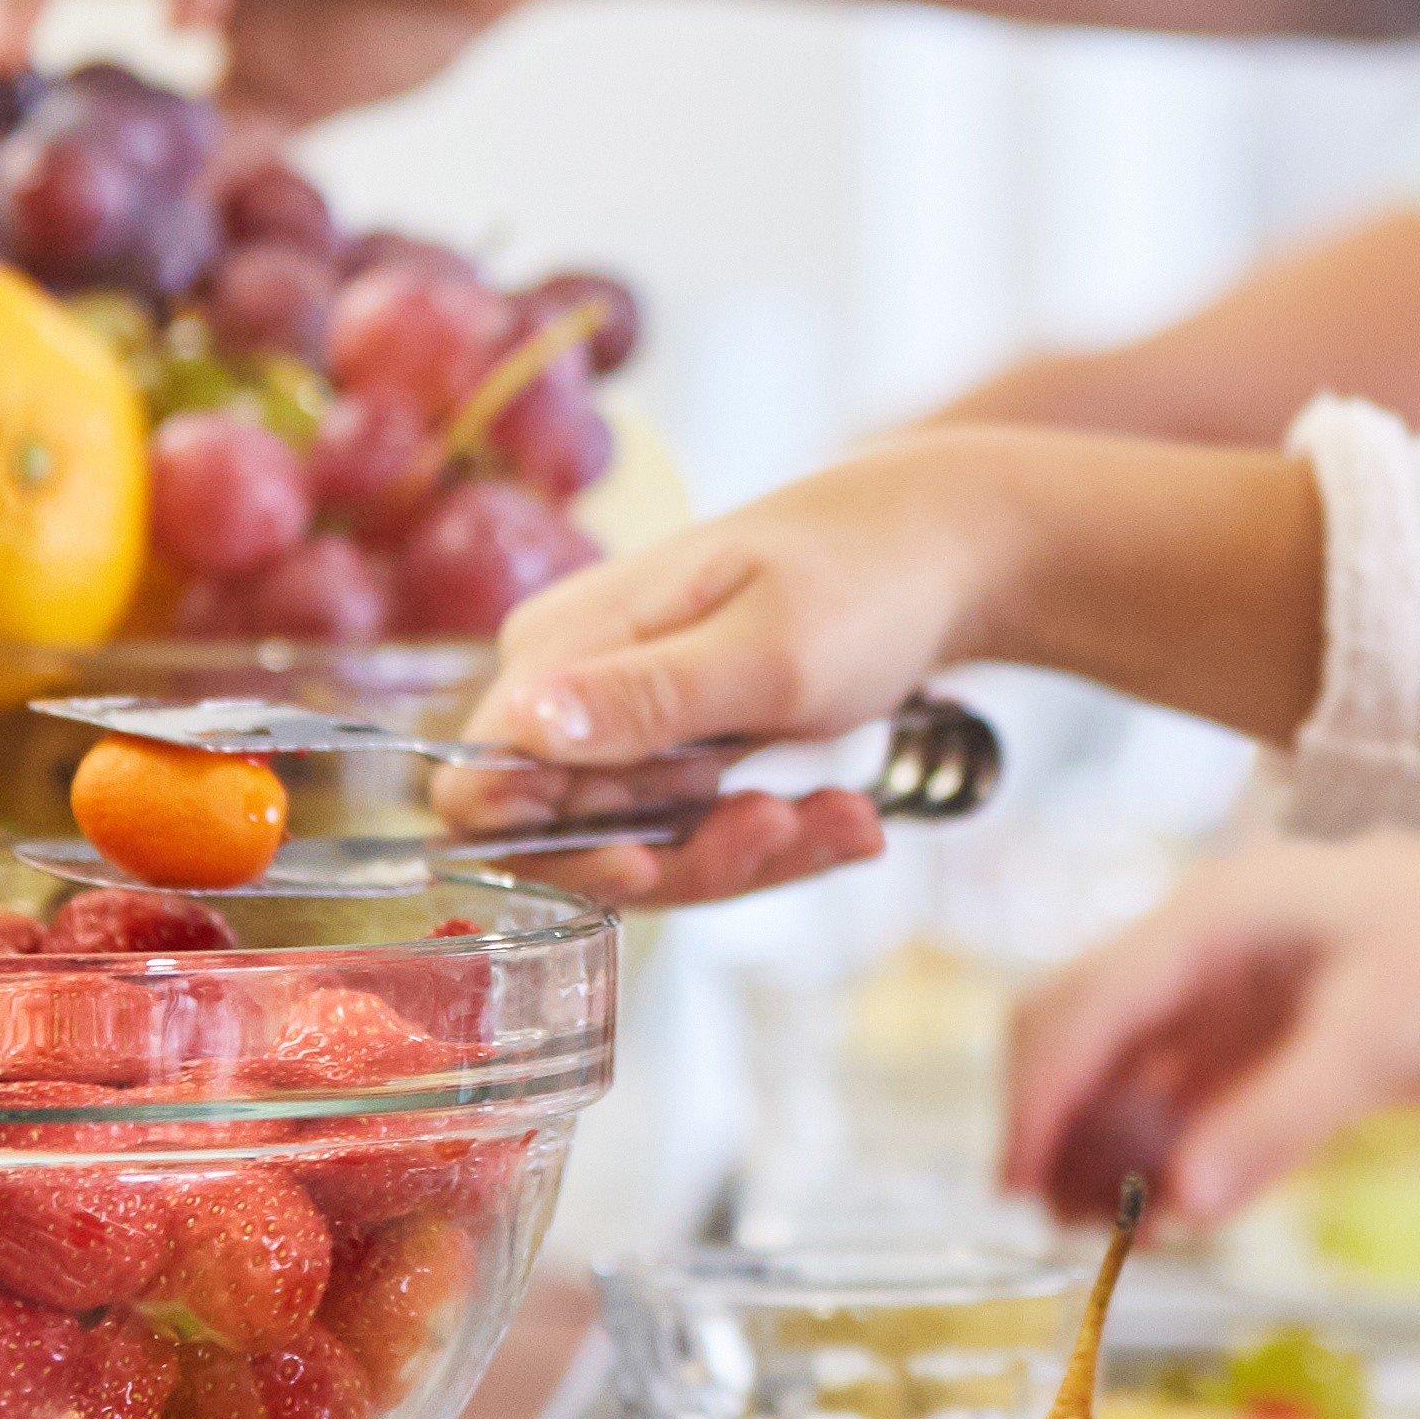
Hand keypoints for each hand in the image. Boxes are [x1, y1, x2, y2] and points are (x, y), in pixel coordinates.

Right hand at [431, 451, 1012, 908]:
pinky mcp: (674, 755)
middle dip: (692, 857)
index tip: (645, 861)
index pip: (480, 789)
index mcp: (558, 647)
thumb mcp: (766, 650)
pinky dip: (776, 839)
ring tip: (847, 818)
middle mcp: (568, 693)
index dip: (548, 848)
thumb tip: (522, 726)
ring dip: (754, 853)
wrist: (939, 557)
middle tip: (792, 825)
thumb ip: (646, 697)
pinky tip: (847, 815)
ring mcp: (621, 727)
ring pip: (650, 850)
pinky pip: (700, 834)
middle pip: (573, 840)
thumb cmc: (859, 580)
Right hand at [999, 836, 1419, 1226]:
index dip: (1037, 1098)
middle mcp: (1211, 948)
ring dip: (1102, 1149)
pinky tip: (1174, 1216)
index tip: (1010, 1190)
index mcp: (1219, 915)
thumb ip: (1279, 1118)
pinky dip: (1164, 1156)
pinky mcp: (1276, 1042)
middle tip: (1051, 1228)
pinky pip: (1185, 1101)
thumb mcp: (1386, 1036)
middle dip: (1053, 1125)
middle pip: (1079, 1031)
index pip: (1085, 1004)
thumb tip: (1181, 1207)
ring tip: (1109, 1237)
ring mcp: (1239, 994)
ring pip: (1124, 1073)